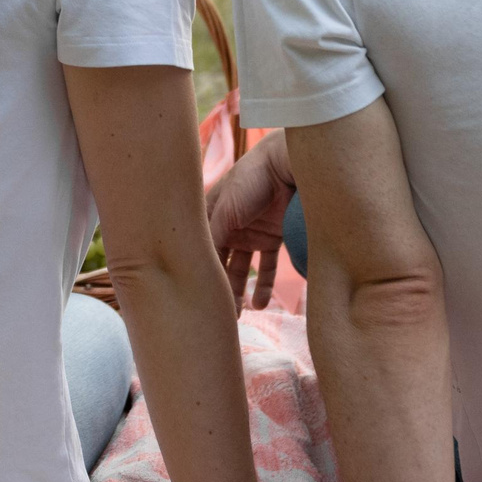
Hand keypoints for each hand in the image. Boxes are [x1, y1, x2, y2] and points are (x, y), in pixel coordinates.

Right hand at [205, 137, 295, 309]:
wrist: (286, 166)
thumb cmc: (249, 183)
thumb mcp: (224, 212)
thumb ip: (212, 241)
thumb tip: (200, 273)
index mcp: (210, 217)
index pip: (201, 250)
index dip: (198, 272)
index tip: (196, 298)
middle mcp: (228, 226)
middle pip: (220, 263)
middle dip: (218, 287)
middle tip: (216, 315)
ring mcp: (251, 232)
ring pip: (241, 268)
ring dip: (239, 291)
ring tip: (238, 315)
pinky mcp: (273, 237)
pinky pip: (267, 266)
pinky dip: (263, 285)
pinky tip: (260, 304)